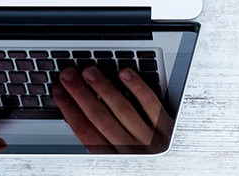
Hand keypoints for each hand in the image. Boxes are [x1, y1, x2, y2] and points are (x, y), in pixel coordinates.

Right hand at [52, 66, 169, 152]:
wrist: (179, 172)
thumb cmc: (141, 161)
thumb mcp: (115, 157)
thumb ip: (98, 139)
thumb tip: (75, 115)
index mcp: (113, 158)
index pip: (85, 132)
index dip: (69, 110)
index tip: (59, 92)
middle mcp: (131, 150)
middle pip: (100, 119)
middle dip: (80, 94)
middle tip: (69, 76)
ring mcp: (151, 139)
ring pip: (122, 110)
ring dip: (104, 88)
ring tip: (90, 72)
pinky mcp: (167, 127)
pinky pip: (151, 105)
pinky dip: (137, 87)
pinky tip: (125, 73)